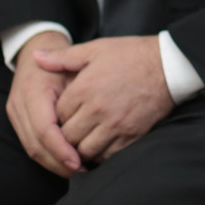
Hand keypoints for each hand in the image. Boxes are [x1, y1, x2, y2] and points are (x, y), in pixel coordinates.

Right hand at [5, 30, 80, 176]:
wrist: (37, 47)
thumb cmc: (63, 57)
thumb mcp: (74, 64)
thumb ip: (79, 88)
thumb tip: (86, 116)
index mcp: (33, 91)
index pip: (43, 129)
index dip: (60, 149)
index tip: (79, 162)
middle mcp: (19, 104)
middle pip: (35, 145)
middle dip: (58, 163)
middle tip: (82, 171)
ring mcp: (15, 113)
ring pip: (31, 149)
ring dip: (53, 163)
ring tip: (77, 171)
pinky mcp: (17, 120)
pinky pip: (31, 144)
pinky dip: (48, 156)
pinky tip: (66, 162)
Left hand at [34, 36, 172, 164]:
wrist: (168, 66)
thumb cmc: (131, 55)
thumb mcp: (95, 49)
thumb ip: (63, 57)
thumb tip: (36, 57)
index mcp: (85, 88)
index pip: (56, 115)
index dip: (56, 117)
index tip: (64, 113)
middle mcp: (97, 109)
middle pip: (67, 136)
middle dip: (65, 136)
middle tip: (70, 130)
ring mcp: (115, 125)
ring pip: (85, 150)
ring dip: (82, 147)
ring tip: (85, 138)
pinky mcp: (131, 136)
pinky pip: (108, 155)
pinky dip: (102, 153)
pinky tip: (103, 142)